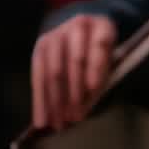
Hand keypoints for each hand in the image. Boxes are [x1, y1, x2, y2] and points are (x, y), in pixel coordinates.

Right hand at [31, 14, 116, 129]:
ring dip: (55, 101)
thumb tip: (87, 103)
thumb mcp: (111, 55)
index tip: (94, 88)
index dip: (96, 66)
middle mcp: (78, 26)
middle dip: (75, 92)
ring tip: (58, 123)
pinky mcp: (40, 47)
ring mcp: (56, 35)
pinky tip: (41, 118)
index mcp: (102, 25)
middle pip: (75, 62)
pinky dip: (40, 100)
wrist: (82, 29)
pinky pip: (37, 77)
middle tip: (76, 116)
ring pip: (53, 72)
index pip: (99, 46)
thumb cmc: (101, 48)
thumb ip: (102, 74)